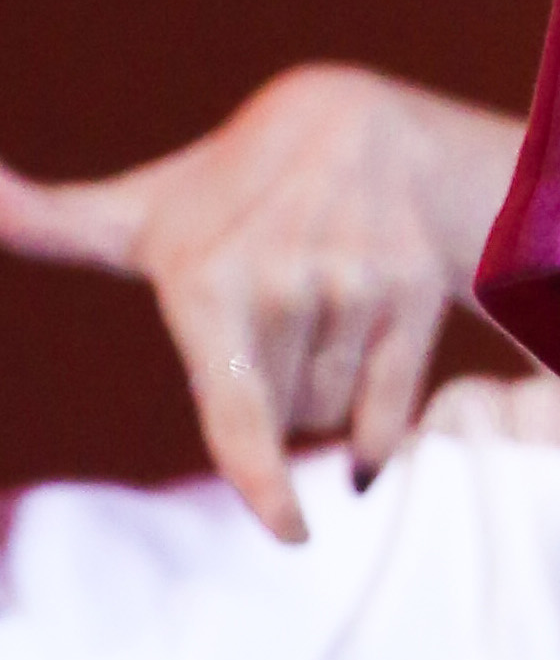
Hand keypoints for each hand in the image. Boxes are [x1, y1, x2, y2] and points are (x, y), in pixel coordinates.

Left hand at [0, 65, 521, 541]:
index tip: (292, 535)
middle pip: (279, 420)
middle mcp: (286, 280)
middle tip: (277, 320)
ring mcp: (358, 281)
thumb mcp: (136, 216)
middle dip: (273, 393)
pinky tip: (362, 456)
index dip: (265, 485)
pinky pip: (390, 404)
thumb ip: (43, 221)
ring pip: (330, 414)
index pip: (237, 414)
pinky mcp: (417, 285)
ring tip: (323, 320)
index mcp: (207, 279)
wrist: (354, 123)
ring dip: (321, 396)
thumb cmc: (223, 194)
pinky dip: (376, 438)